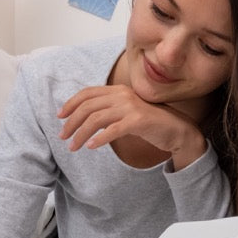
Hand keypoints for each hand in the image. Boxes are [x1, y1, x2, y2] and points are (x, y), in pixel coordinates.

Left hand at [58, 84, 206, 166]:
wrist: (177, 130)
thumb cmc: (149, 122)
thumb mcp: (126, 111)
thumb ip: (108, 110)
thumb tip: (83, 117)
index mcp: (118, 90)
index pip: (87, 93)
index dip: (71, 103)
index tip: (60, 116)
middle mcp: (123, 95)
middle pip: (88, 107)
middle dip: (72, 122)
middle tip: (63, 136)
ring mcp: (131, 107)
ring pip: (96, 119)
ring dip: (81, 134)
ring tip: (73, 147)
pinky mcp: (138, 121)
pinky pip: (112, 130)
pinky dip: (99, 138)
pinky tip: (91, 146)